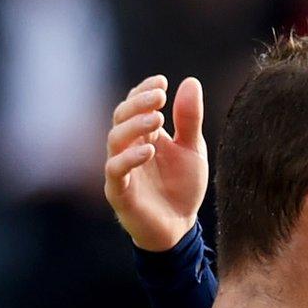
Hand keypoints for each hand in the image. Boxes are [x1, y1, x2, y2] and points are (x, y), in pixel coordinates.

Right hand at [105, 74, 207, 251]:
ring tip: (158, 118)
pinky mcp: (119, 191)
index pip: (135, 106)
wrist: (180, 227)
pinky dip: (130, 158)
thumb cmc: (182, 186)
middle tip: (159, 96)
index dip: (143, 91)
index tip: (161, 81)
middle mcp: (128, 148)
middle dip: (138, 104)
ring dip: (135, 126)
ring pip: (115, 140)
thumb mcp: (192, 150)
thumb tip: (190, 81)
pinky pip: (116, 171)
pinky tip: (149, 150)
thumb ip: (189, 120)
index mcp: (143, 135)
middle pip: (121, 117)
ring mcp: (121, 169)